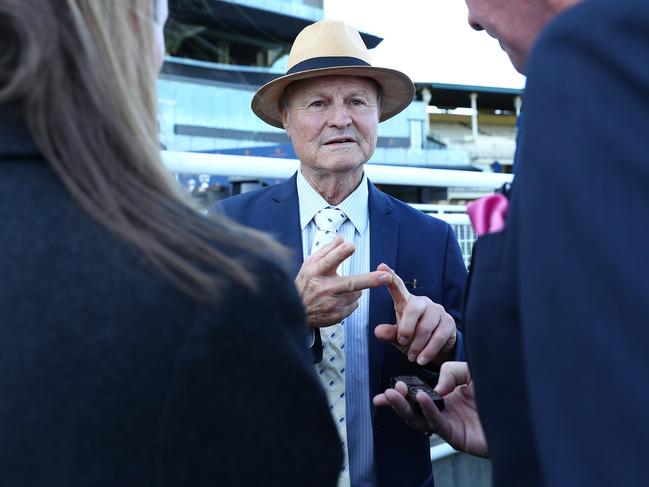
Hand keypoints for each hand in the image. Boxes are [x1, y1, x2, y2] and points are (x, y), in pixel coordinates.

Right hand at [295, 236, 391, 327]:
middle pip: (351, 283)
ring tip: (338, 290)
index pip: (329, 260)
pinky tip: (337, 300)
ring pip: (356, 293)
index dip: (340, 253)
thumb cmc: (305, 285)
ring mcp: (331, 304)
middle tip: (386, 276)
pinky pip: (354, 305)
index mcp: (316, 272)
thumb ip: (326, 250)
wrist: (298, 312)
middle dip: (370, 279)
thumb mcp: (309, 265)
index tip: (351, 246)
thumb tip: (340, 239)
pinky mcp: (337, 315)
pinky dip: (350, 301)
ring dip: (353, 290)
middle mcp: (324, 288)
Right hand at [373, 361, 488, 457]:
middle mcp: (445, 413)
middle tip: (387, 391)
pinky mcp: (457, 437)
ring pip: (419, 420)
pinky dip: (427, 410)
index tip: (392, 383)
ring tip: (392, 395)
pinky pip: (437, 424)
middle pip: (413, 410)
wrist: (522, 412)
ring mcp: (449, 425)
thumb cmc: (498, 393)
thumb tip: (435, 388)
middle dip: (397, 401)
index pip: (418, 395)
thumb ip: (451, 372)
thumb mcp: (471, 371)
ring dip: (404, 408)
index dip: (403, 391)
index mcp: (446, 398)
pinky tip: (420, 397)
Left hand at [374, 263, 456, 366]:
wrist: (437, 348)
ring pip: (426, 326)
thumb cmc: (414, 337)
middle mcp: (423, 302)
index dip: (390, 277)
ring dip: (417, 345)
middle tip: (402, 343)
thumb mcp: (399, 337)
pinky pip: (438, 336)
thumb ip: (390, 334)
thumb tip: (377, 332)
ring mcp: (438, 311)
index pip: (397, 287)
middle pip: (414, 309)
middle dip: (406, 328)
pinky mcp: (449, 322)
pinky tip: (422, 359)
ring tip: (412, 357)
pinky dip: (428, 350)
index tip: (382, 266)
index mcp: (407, 302)